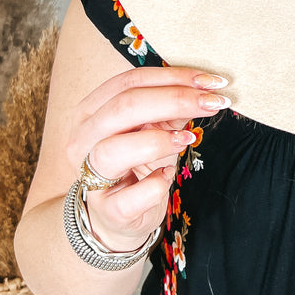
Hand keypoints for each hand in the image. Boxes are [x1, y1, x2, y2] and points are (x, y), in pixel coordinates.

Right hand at [64, 66, 229, 252]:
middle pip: (123, 108)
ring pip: (113, 150)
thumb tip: (203, 90)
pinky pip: (132, 195)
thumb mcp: (152, 130)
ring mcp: (90, 177)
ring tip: (188, 140)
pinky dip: (157, 184)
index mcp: (90, 112)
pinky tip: (169, 176)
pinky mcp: (107, 210)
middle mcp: (82, 141)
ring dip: (158, 141)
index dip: (172, 77)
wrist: (118, 217)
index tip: (211, 81)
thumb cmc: (136, 165)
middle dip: (175, 100)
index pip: (129, 82)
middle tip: (212, 103)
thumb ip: (169, 109)